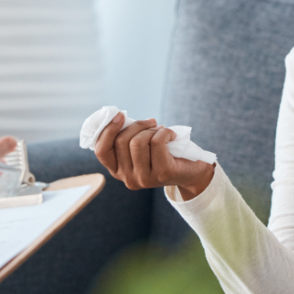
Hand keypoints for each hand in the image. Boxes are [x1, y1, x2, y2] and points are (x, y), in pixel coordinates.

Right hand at [94, 112, 214, 200]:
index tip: (120, 115)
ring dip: (151, 130)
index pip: (102, 151)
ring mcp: (144, 178)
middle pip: (121, 141)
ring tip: (160, 131)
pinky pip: (157, 142)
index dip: (108, 130)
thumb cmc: (162, 153)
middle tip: (151, 123)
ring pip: (138, 141)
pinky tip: (172, 136)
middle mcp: (128, 179)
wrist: (192, 172)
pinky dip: (165, 132)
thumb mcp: (139, 147)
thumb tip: (116, 116)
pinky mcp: (162, 173)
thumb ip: (126, 137)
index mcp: (118, 171)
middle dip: (137, 125)